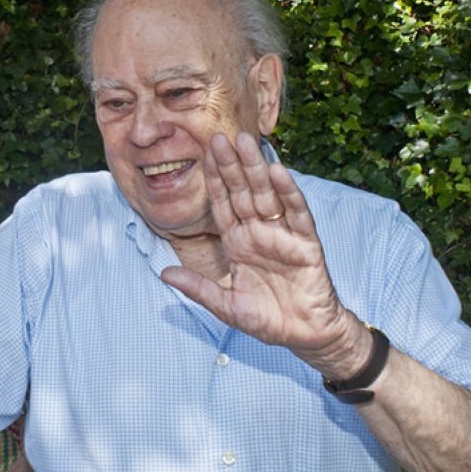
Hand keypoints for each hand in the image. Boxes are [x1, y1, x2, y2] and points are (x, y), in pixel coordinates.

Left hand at [160, 131, 369, 375]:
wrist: (305, 335)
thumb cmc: (268, 319)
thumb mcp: (226, 306)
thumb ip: (199, 288)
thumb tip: (164, 274)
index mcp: (238, 242)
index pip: (222, 204)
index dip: (213, 180)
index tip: (203, 154)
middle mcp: (258, 232)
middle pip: (242, 192)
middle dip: (231, 165)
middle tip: (219, 136)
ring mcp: (283, 235)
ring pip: (267, 195)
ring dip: (256, 169)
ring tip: (246, 141)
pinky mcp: (306, 243)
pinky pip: (296, 213)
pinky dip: (288, 192)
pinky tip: (278, 171)